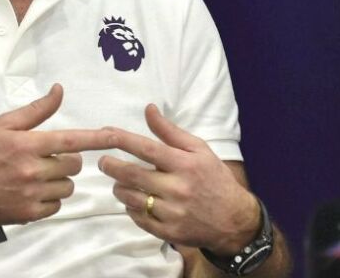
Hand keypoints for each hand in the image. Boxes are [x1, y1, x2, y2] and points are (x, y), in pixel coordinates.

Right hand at [0, 84, 113, 225]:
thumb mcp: (3, 125)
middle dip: (65, 160)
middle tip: (45, 158)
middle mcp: (32, 170)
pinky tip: (32, 191)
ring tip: (38, 176)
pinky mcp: (31, 213)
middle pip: (73, 165)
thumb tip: (59, 91)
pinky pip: (58, 205)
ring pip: (68, 186)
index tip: (117, 136)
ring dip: (59, 180)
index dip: (97, 138)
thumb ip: (35, 110)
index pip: (71, 140)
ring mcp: (32, 194)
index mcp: (27, 144)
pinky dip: (50, 198)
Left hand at [98, 104, 259, 254]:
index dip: (122, 140)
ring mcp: (173, 213)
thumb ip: (170, 131)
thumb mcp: (198, 150)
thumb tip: (148, 109)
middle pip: (132, 175)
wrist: (236, 221)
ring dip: (119, 188)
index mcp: (185, 165)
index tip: (105, 134)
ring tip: (120, 182)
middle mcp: (178, 189)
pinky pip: (139, 218)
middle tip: (104, 162)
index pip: (146, 149)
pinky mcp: (169, 232)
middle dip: (111, 166)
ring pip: (131, 198)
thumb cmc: (214, 179)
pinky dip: (131, 208)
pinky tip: (134, 201)